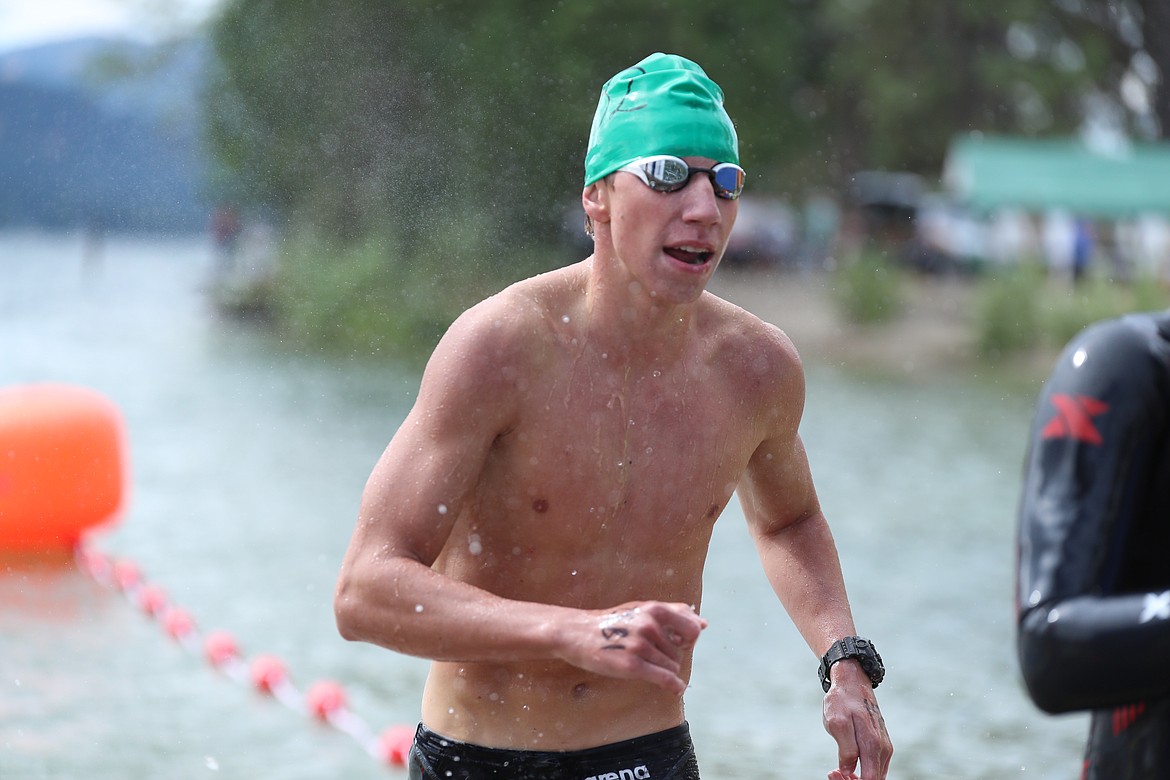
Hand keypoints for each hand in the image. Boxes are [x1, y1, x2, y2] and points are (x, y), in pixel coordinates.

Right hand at [557, 601, 707, 693]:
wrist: (576, 632)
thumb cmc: (611, 621)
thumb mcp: (640, 609)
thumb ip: (673, 613)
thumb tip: (703, 624)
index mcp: (654, 609)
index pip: (692, 629)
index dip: (688, 640)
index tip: (677, 644)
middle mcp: (650, 625)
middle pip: (680, 652)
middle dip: (671, 656)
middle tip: (651, 655)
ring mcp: (640, 645)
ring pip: (672, 666)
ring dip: (664, 670)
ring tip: (643, 663)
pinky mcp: (632, 666)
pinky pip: (664, 678)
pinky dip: (673, 686)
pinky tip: (675, 689)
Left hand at [823, 660, 891, 779]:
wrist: (852, 682)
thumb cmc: (842, 701)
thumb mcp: (837, 723)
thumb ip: (846, 749)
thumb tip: (848, 771)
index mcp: (873, 744)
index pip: (869, 779)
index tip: (834, 773)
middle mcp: (883, 748)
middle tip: (832, 772)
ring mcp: (884, 746)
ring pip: (875, 775)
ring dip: (856, 777)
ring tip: (835, 769)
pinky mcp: (881, 744)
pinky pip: (875, 766)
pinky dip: (861, 770)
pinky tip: (845, 764)